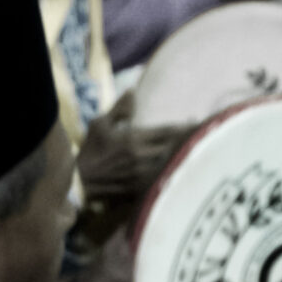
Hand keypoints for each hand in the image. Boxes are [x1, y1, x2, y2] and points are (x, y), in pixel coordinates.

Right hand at [77, 92, 192, 200]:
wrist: (80, 183)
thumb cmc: (89, 152)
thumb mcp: (99, 124)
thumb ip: (119, 108)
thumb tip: (133, 92)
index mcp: (135, 139)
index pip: (167, 131)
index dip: (184, 127)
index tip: (196, 122)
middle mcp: (142, 158)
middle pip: (174, 148)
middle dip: (188, 141)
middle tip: (202, 136)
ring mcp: (142, 176)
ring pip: (170, 164)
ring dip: (182, 157)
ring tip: (195, 152)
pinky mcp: (140, 189)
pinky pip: (161, 180)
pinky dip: (171, 173)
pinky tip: (178, 170)